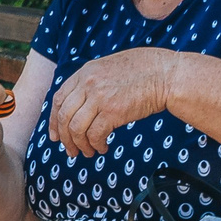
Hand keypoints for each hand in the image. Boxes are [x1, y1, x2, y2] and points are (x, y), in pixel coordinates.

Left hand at [46, 49, 180, 157]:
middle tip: (70, 151)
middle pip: (64, 116)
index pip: (58, 99)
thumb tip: (81, 104)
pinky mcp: (113, 112)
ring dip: (79, 145)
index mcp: (85, 72)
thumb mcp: (109, 68)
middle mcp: (88, 84)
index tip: (56, 135)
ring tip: (88, 152)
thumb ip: (92, 82)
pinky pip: (94, 135)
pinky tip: (103, 147)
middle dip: (64, 138)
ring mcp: (99, 97)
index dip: (54, 120)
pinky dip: (96, 145)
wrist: (166, 74)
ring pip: (76, 128)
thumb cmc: (144, 70)